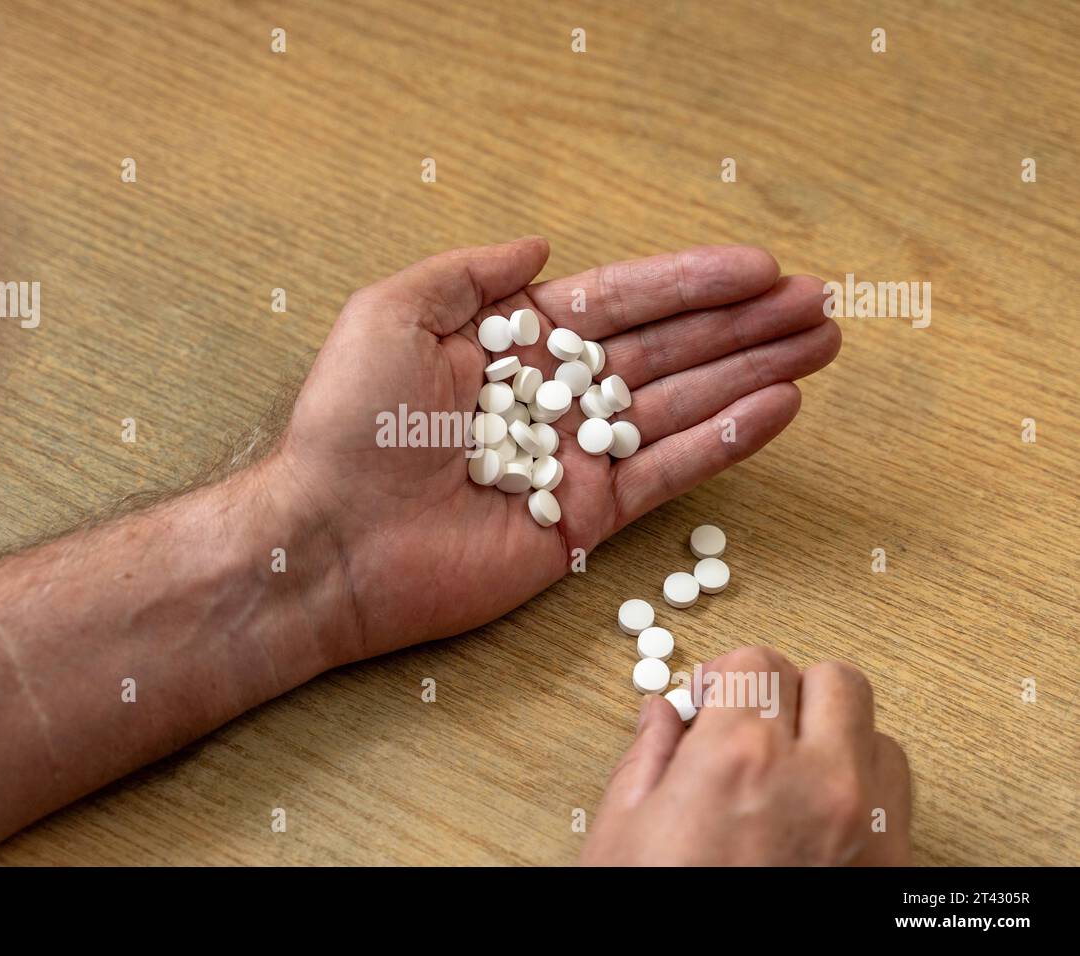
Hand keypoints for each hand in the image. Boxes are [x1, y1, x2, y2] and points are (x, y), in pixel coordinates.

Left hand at [271, 237, 839, 662]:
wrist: (333, 539)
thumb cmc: (349, 423)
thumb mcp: (393, 314)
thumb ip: (471, 275)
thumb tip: (543, 247)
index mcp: (513, 345)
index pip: (620, 303)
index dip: (690, 281)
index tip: (759, 264)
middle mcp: (554, 398)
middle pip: (668, 350)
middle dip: (743, 324)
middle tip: (819, 300)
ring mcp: (575, 459)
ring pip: (683, 405)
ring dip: (754, 372)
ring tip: (823, 341)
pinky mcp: (587, 521)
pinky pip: (669, 473)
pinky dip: (726, 441)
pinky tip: (780, 406)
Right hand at [581, 647, 912, 864]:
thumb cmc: (657, 916)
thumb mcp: (623, 830)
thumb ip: (650, 755)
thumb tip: (664, 714)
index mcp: (739, 757)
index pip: (756, 661)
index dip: (725, 678)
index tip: (709, 702)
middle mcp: (816, 780)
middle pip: (832, 679)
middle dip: (786, 690)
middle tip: (749, 723)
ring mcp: (865, 825)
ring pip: (874, 731)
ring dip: (833, 734)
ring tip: (786, 770)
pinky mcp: (891, 866)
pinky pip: (896, 790)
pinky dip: (863, 782)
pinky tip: (816, 808)